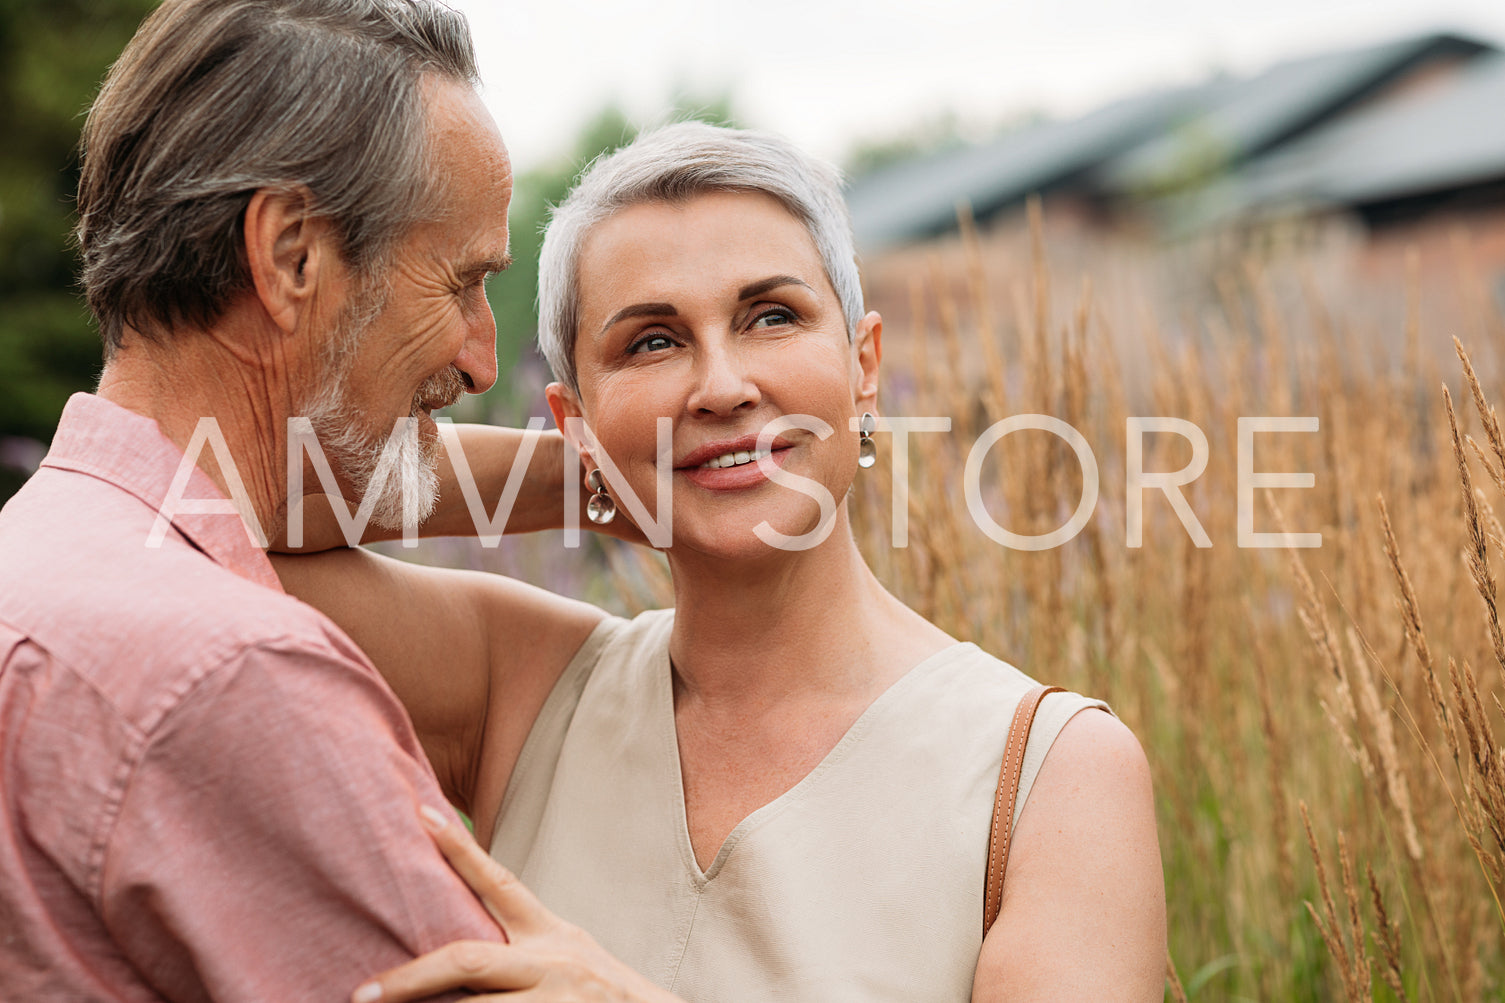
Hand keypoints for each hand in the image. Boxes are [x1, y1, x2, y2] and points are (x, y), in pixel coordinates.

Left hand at [351, 805, 680, 1002]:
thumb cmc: (603, 995)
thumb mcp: (569, 955)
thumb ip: (522, 946)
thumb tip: (458, 947)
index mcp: (548, 934)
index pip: (499, 882)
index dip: (460, 849)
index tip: (422, 814)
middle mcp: (550, 963)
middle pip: (468, 960)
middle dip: (409, 978)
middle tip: (362, 993)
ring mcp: (553, 1001)